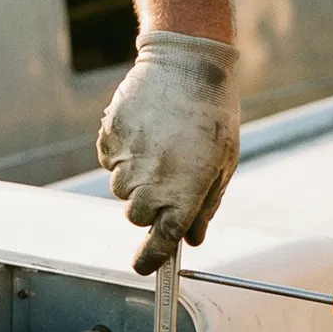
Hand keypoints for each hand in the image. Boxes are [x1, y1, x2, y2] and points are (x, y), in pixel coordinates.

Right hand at [97, 31, 239, 273]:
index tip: (144, 267)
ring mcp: (126, 160)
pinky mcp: (110, 138)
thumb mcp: (223, 164)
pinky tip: (144, 131)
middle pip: (136, 216)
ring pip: (121, 188)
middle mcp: (151, 182)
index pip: (162, 241)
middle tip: (167, 179)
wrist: (187, 64)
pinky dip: (122, 153)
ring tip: (159, 145)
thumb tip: (192, 239)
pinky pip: (109, 160)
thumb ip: (205, 205)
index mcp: (184, 192)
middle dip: (148, 207)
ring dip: (135, 178)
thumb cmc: (213, 115)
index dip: (152, 259)